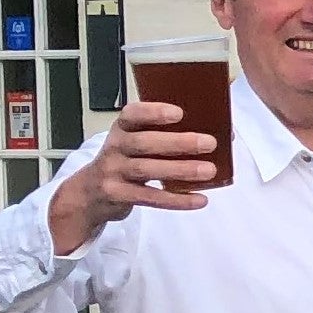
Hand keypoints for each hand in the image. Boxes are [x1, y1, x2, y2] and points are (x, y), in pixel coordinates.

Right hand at [49, 98, 221, 250]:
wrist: (89, 193)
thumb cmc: (126, 161)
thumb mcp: (137, 143)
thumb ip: (167, 136)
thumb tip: (223, 135)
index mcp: (122, 129)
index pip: (132, 114)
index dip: (153, 112)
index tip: (179, 113)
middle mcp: (115, 147)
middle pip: (143, 142)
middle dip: (178, 142)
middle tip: (209, 143)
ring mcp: (113, 172)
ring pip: (146, 169)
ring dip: (180, 169)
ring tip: (208, 171)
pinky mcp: (117, 195)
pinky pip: (148, 198)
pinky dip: (175, 200)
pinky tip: (199, 199)